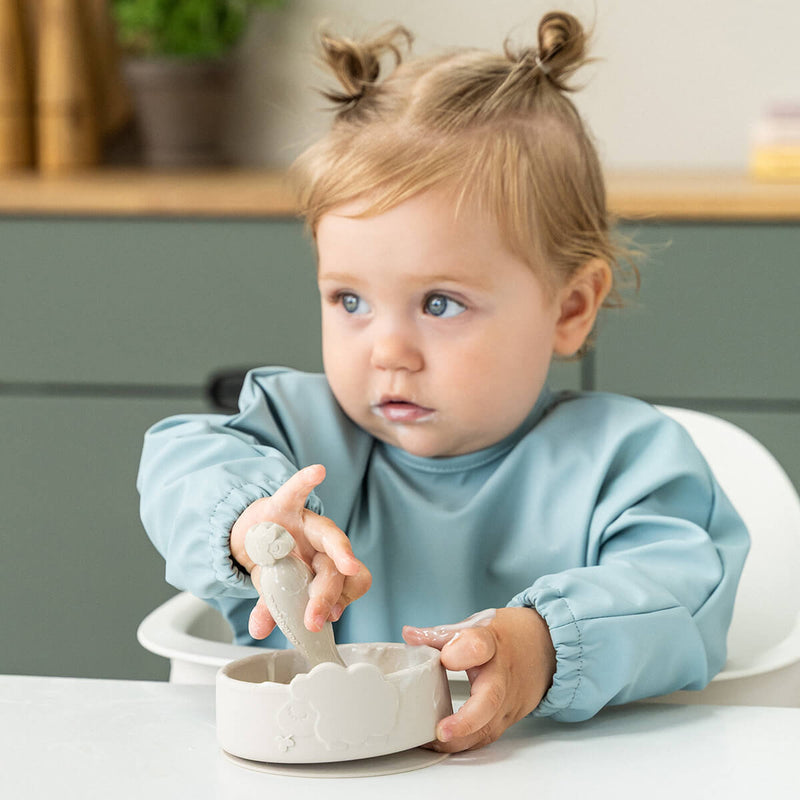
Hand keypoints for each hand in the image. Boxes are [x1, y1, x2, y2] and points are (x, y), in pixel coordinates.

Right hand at [230, 464, 370, 638]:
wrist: (254, 534)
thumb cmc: (275, 562)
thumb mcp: (273, 590)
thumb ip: (271, 609)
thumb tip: (257, 630)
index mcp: (326, 568)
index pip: (351, 584)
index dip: (344, 600)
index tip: (330, 618)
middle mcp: (324, 546)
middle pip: (336, 569)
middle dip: (327, 595)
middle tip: (314, 619)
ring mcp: (308, 523)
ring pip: (331, 535)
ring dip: (341, 553)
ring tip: (348, 565)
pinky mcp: (285, 505)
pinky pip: (297, 491)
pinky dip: (306, 481)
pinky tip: (317, 472)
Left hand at [403, 607, 555, 751]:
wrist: (546, 646)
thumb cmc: (507, 635)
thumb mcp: (476, 625)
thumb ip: (441, 634)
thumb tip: (409, 635)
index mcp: (493, 643)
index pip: (480, 646)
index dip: (462, 652)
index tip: (446, 658)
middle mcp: (504, 674)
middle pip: (490, 699)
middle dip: (466, 719)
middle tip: (441, 730)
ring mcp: (510, 700)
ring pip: (489, 727)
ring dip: (460, 740)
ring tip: (431, 742)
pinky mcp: (510, 718)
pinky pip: (488, 735)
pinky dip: (467, 743)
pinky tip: (445, 744)